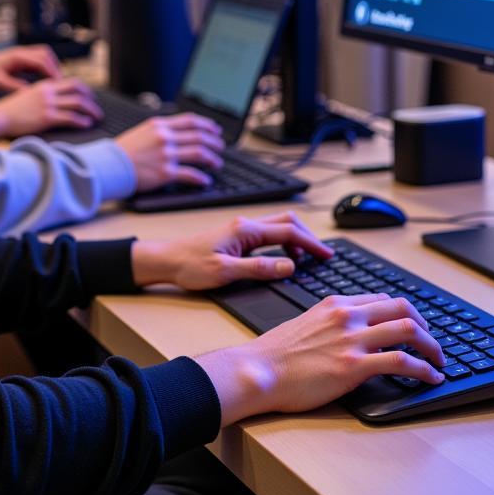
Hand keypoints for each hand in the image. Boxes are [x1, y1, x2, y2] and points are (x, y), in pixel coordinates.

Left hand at [0, 45, 60, 93]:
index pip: (40, 60)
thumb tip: (29, 92)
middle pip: (45, 53)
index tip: (57, 83)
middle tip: (60, 82)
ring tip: (56, 81)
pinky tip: (46, 80)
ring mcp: (22, 54)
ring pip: (44, 55)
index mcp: (16, 57)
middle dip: (54, 67)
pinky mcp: (22, 59)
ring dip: (51, 66)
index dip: (51, 71)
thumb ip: (13, 86)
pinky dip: (46, 67)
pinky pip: (39, 60)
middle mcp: (21, 52)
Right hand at [0, 77, 102, 137]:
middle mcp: (48, 91)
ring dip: (91, 110)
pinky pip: (70, 117)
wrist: (0, 116)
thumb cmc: (13, 109)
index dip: (85, 89)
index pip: (72, 82)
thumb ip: (45, 94)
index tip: (90, 97)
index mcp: (45, 85)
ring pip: (78, 103)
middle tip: (96, 108)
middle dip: (91, 99)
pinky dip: (82, 120)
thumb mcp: (30, 94)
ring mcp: (48, 104)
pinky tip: (86, 124)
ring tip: (96, 117)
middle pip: (79, 89)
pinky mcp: (46, 117)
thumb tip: (58, 99)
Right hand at [115, 113, 224, 191]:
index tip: (215, 130)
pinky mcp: (165, 173)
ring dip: (212, 159)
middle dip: (214, 142)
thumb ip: (160, 129)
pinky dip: (201, 178)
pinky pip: (190, 175)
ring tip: (217, 163)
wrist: (109, 166)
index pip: (190, 120)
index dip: (207, 124)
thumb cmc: (122, 152)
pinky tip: (205, 180)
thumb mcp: (141, 131)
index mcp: (159, 125)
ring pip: (199, 153)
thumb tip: (178, 131)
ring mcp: (166, 155)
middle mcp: (164, 138)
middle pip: (199, 136)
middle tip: (221, 147)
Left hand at [131, 212, 333, 290]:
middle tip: (322, 255)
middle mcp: (245, 225)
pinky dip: (283, 243)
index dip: (311, 244)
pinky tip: (283, 260)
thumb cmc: (190, 266)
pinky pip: (268, 235)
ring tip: (305, 261)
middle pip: (287, 222)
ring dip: (295, 239)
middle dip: (308, 236)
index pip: (288, 233)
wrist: (166, 260)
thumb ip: (259, 269)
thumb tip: (289, 267)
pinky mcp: (236, 237)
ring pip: (278, 226)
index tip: (327, 255)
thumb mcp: (225, 272)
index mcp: (245, 231)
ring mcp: (241, 230)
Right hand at [196, 293, 445, 424]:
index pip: (381, 300)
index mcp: (334, 304)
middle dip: (425, 326)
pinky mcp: (354, 366)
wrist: (260, 369)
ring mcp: (352, 339)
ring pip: (409, 330)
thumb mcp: (305, 324)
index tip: (413, 328)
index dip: (404, 314)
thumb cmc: (276, 354)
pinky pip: (402, 362)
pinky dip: (425, 369)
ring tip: (439, 362)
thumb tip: (350, 336)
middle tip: (432, 344)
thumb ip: (331, 323)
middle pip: (402, 308)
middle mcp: (346, 315)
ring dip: (432, 347)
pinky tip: (431, 378)